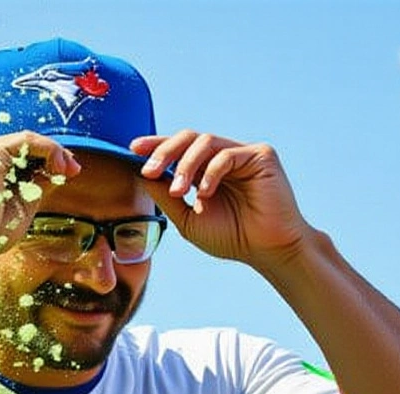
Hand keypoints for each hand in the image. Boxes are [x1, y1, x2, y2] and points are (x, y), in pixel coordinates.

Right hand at [0, 131, 80, 264]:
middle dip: (54, 155)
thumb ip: (35, 188)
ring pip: (26, 141)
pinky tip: (59, 164)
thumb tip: (57, 172)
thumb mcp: (19, 208)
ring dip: (53, 152)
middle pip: (25, 147)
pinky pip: (25, 141)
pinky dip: (47, 149)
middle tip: (75, 169)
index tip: (70, 174)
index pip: (22, 156)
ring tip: (69, 170)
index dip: (48, 161)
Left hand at [130, 131, 317, 269]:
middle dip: (164, 151)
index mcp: (206, 170)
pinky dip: (210, 172)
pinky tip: (205, 193)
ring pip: (204, 142)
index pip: (179, 149)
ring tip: (177, 191)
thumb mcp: (188, 219)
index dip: (156, 145)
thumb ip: (166, 197)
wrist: (266, 250)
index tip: (133, 149)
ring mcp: (243, 154)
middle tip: (149, 170)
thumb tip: (141, 176)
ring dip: (184, 165)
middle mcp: (223, 158)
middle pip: (188, 138)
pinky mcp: (260, 155)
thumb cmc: (232, 238)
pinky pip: (227, 154)